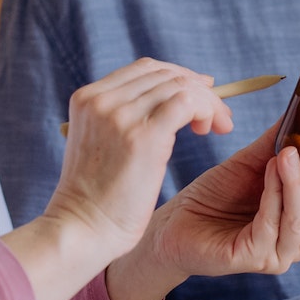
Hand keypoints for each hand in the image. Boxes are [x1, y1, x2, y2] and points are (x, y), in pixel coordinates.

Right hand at [39, 58, 231, 260]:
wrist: (81, 230)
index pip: (145, 69)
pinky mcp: (143, 136)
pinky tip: (209, 129)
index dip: (179, 77)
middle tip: (218, 115)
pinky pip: (187, 103)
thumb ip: (122, 119)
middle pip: (165, 74)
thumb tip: (170, 103)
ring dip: (208, 102)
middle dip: (198, 89)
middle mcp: (102, 99)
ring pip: (180, 86)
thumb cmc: (96, 199)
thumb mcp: (100, 145)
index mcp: (88, 97)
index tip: (201, 93)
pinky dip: (206, 110)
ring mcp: (121, 115)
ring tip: (217, 127)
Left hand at [150, 123, 299, 276]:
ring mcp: (276, 254)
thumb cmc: (216, 195)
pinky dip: (272, 197)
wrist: (176, 222)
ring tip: (289, 154)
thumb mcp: (252, 163)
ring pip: (299, 220)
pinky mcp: (253, 259)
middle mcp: (295, 240)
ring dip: (296, 185)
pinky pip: (269, 226)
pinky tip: (269, 172)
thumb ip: (277, 144)